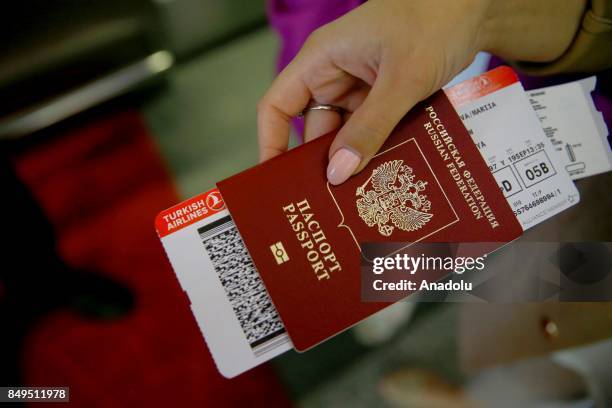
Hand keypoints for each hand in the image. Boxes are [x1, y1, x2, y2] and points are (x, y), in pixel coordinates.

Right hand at [257, 0, 584, 184]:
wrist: (476, 6)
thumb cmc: (434, 19)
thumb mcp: (401, 78)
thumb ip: (370, 127)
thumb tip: (338, 173)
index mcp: (321, 60)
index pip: (277, 106)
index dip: (271, 144)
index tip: (275, 181)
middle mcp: (334, 75)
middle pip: (313, 129)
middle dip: (321, 164)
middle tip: (327, 205)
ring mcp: (360, 87)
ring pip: (345, 134)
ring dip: (354, 160)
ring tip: (359, 198)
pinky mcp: (383, 96)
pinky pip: (371, 129)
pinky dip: (376, 149)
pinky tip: (384, 175)